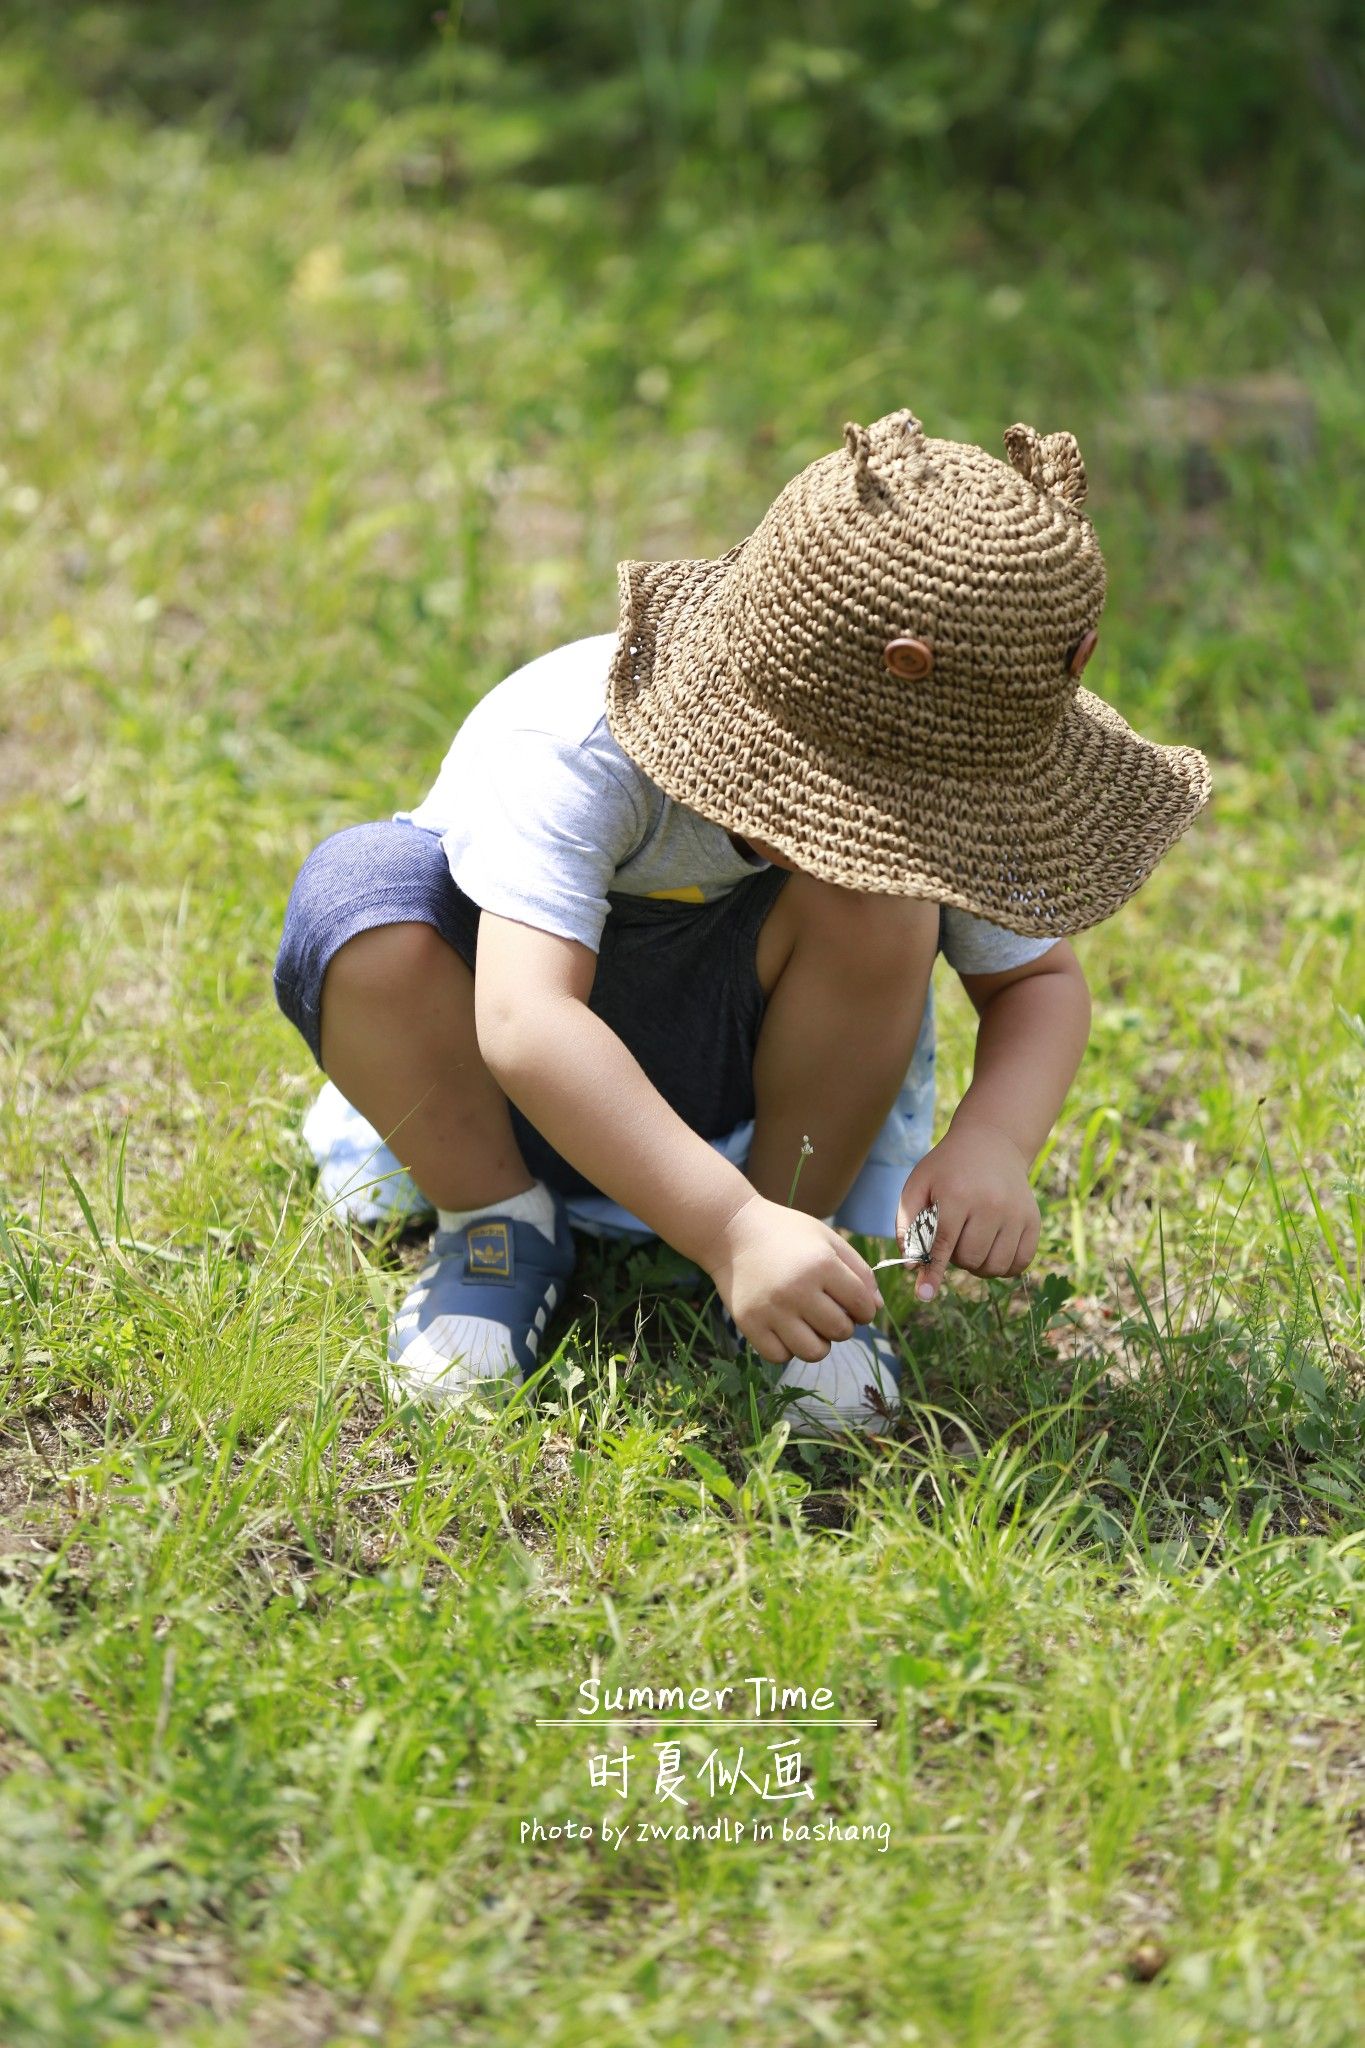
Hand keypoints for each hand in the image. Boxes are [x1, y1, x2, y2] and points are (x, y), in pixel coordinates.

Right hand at [702, 1192, 881, 1364]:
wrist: (732, 1230)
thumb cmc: (787, 1233)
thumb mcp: (828, 1239)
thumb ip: (859, 1271)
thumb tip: (877, 1308)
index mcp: (822, 1264)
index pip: (863, 1306)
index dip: (865, 1310)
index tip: (854, 1305)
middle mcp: (797, 1289)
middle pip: (841, 1331)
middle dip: (843, 1324)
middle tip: (828, 1310)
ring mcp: (771, 1309)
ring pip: (814, 1352)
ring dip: (819, 1342)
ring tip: (809, 1324)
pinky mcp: (749, 1323)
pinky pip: (780, 1357)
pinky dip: (787, 1348)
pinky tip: (785, 1328)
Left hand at [897, 1120, 1040, 1302]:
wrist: (991, 1142)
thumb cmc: (947, 1168)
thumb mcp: (918, 1185)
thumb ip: (907, 1224)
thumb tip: (911, 1266)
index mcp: (959, 1194)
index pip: (944, 1244)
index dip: (933, 1272)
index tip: (924, 1296)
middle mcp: (992, 1204)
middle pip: (970, 1259)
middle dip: (956, 1258)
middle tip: (953, 1236)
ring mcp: (1017, 1213)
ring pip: (994, 1267)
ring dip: (978, 1265)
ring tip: (971, 1242)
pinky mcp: (1033, 1221)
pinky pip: (1020, 1264)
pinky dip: (1003, 1266)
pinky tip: (991, 1249)